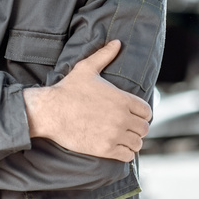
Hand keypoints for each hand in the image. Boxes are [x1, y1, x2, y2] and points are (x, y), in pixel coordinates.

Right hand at [23, 40, 151, 161]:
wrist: (51, 111)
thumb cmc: (68, 89)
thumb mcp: (87, 68)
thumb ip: (104, 55)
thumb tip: (117, 42)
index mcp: (122, 99)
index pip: (147, 111)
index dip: (142, 113)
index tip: (134, 115)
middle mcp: (122, 117)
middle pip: (144, 128)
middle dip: (137, 127)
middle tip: (127, 127)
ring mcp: (114, 134)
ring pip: (137, 143)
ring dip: (132, 141)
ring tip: (123, 138)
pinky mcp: (105, 149)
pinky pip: (127, 155)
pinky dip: (125, 153)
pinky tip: (117, 147)